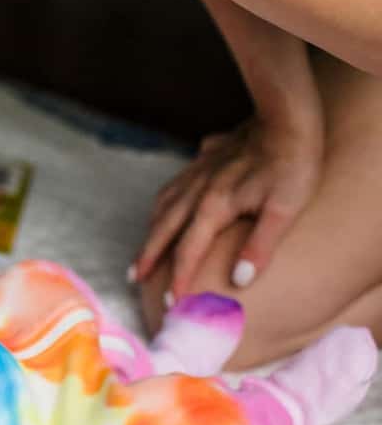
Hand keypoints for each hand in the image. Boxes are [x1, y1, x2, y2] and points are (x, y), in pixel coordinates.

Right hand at [133, 111, 323, 298]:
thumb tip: (240, 281)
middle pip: (164, 230)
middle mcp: (197, 191)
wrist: (287, 119)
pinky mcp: (203, 161)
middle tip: (133, 279)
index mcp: (214, 207)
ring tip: (142, 249)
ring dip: (149, 231)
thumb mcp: (283, 210)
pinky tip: (162, 207)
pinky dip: (160, 205)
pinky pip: (171, 188)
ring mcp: (197, 174)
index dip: (178, 280)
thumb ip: (259, 246)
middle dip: (148, 257)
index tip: (172, 305)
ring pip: (162, 207)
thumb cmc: (291, 166)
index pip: (188, 251)